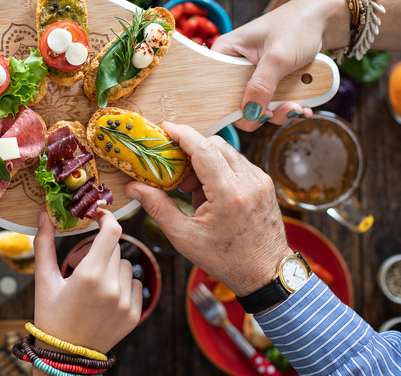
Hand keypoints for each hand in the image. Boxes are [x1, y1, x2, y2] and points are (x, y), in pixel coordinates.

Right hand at [33, 210, 141, 352]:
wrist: (65, 356)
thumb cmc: (51, 316)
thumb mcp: (44, 280)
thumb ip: (44, 244)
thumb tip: (44, 216)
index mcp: (89, 275)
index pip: (112, 232)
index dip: (107, 218)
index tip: (99, 216)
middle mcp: (111, 287)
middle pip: (114, 248)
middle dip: (99, 249)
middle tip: (80, 265)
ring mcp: (125, 303)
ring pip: (125, 265)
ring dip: (111, 267)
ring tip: (93, 284)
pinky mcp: (134, 314)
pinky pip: (135, 284)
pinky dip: (123, 285)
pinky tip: (106, 297)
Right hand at [125, 122, 291, 295]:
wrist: (266, 273)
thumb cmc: (226, 260)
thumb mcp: (185, 237)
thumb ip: (158, 207)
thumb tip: (134, 188)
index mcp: (229, 194)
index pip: (203, 149)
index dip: (182, 134)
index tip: (165, 129)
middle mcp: (249, 181)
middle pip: (215, 144)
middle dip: (191, 151)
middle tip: (175, 173)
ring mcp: (261, 181)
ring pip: (227, 152)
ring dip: (205, 162)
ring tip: (193, 191)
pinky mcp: (265, 184)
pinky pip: (237, 164)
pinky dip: (220, 171)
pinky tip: (210, 195)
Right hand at [211, 0, 349, 130]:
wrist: (327, 18)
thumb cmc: (298, 25)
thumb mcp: (278, 57)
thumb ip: (261, 86)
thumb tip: (250, 115)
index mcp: (225, 53)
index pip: (216, 89)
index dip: (232, 107)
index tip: (255, 113)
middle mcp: (234, 65)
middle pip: (238, 101)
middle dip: (262, 112)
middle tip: (284, 111)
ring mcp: (253, 73)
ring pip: (257, 105)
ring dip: (279, 111)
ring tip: (298, 108)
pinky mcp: (270, 79)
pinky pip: (272, 101)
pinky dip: (287, 107)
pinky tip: (303, 106)